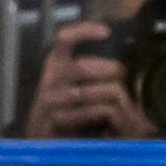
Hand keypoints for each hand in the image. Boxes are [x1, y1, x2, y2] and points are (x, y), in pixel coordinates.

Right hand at [21, 20, 154, 138]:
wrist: (40, 134)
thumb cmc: (63, 103)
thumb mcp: (71, 79)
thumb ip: (89, 67)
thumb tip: (115, 54)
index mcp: (55, 62)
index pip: (65, 39)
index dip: (83, 31)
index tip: (106, 32)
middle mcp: (51, 78)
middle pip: (81, 67)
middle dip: (107, 69)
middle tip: (124, 73)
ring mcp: (50, 99)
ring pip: (82, 92)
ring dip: (106, 93)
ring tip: (122, 94)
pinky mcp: (54, 120)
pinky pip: (81, 114)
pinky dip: (99, 112)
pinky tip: (111, 112)